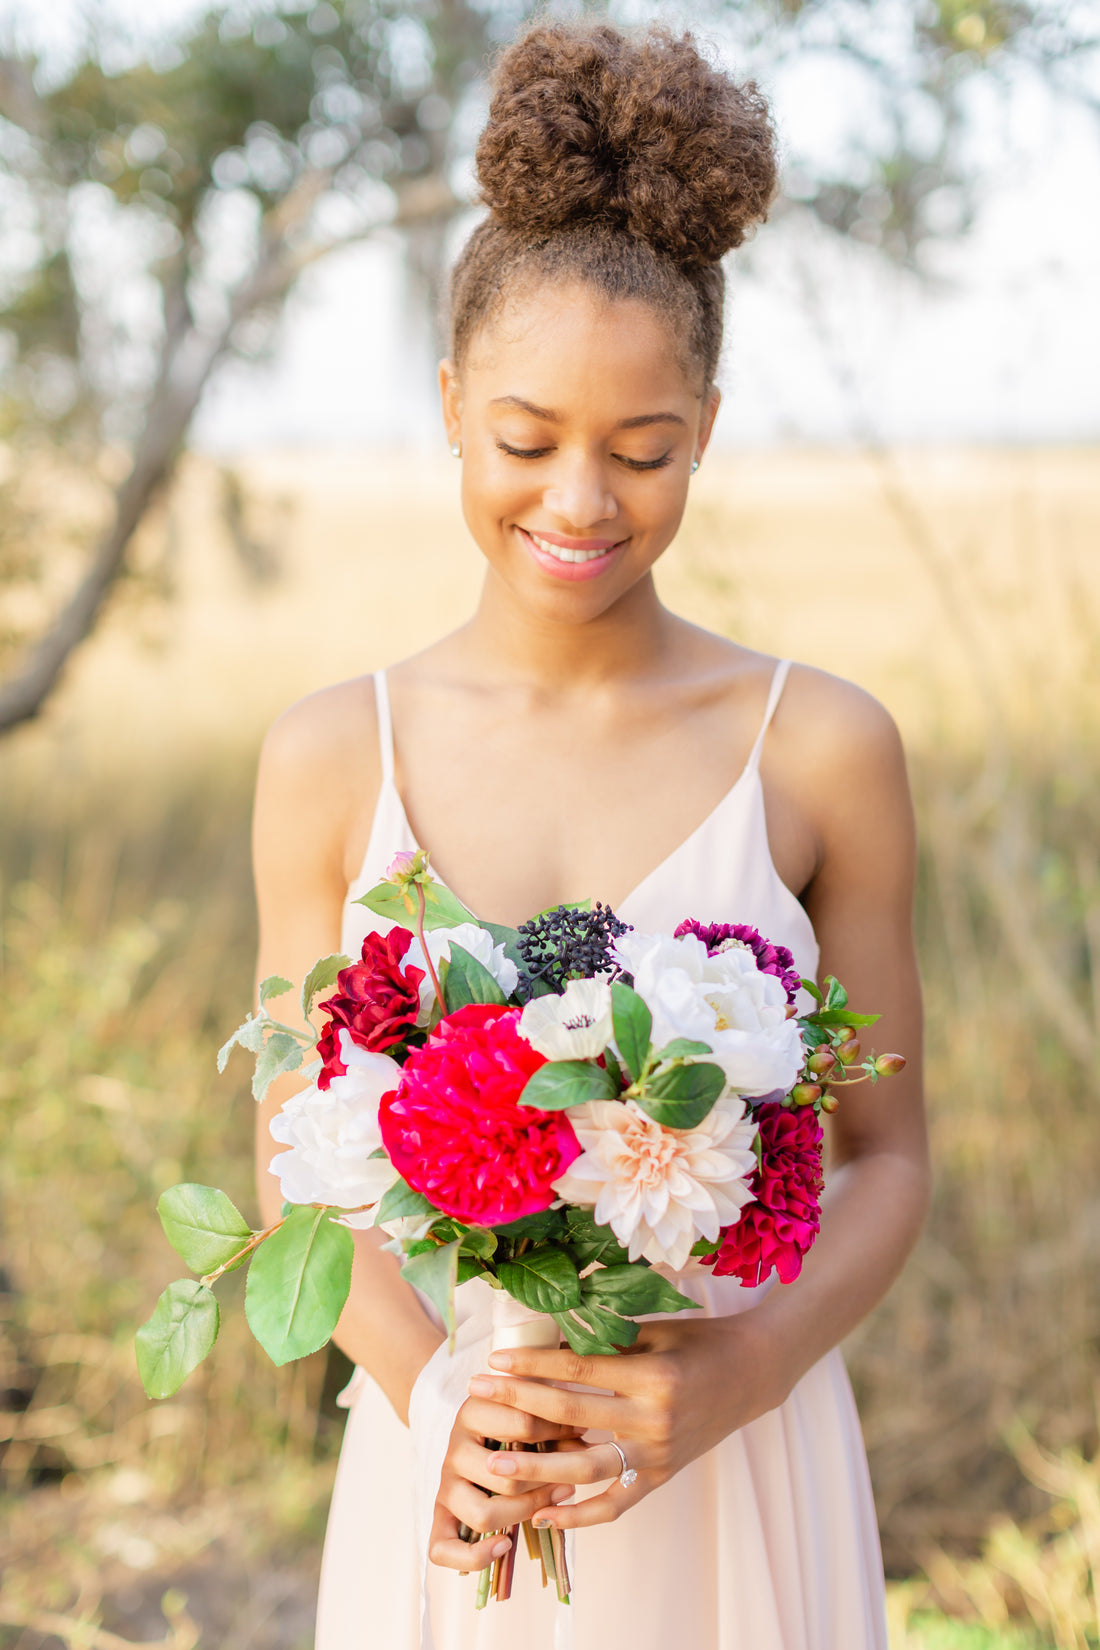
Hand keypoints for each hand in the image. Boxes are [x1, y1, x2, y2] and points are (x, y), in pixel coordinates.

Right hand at [428, 1390, 580, 1571]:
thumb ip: (554, 1425)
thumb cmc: (514, 1419)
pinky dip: (476, 1556)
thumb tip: (582, 1444)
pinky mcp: (440, 1515)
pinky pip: (443, 1550)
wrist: (478, 1431)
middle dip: (545, 1480)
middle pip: (506, 1475)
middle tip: (570, 1478)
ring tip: (549, 1503)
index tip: (578, 1434)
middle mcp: (454, 1447)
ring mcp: (446, 1484)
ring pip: (484, 1514)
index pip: (522, 1424)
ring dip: (524, 1513)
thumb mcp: (532, 1410)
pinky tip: (505, 1543)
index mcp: (474, 1411)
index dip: (559, 1432)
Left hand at [463, 1313, 781, 1532]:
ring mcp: (658, 1453)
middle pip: (571, 1415)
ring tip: (494, 1463)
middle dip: (519, 1405)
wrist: (751, 1373)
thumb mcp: (653, 1333)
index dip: (532, 1365)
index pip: (576, 1369)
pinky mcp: (662, 1476)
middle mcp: (653, 1418)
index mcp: (650, 1374)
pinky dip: (581, 1514)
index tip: (494, 1361)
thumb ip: (604, 1344)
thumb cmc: (699, 1343)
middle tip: (477, 1398)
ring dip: (537, 1468)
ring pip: (587, 1468)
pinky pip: (617, 1503)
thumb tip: (546, 1343)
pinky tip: (545, 1513)